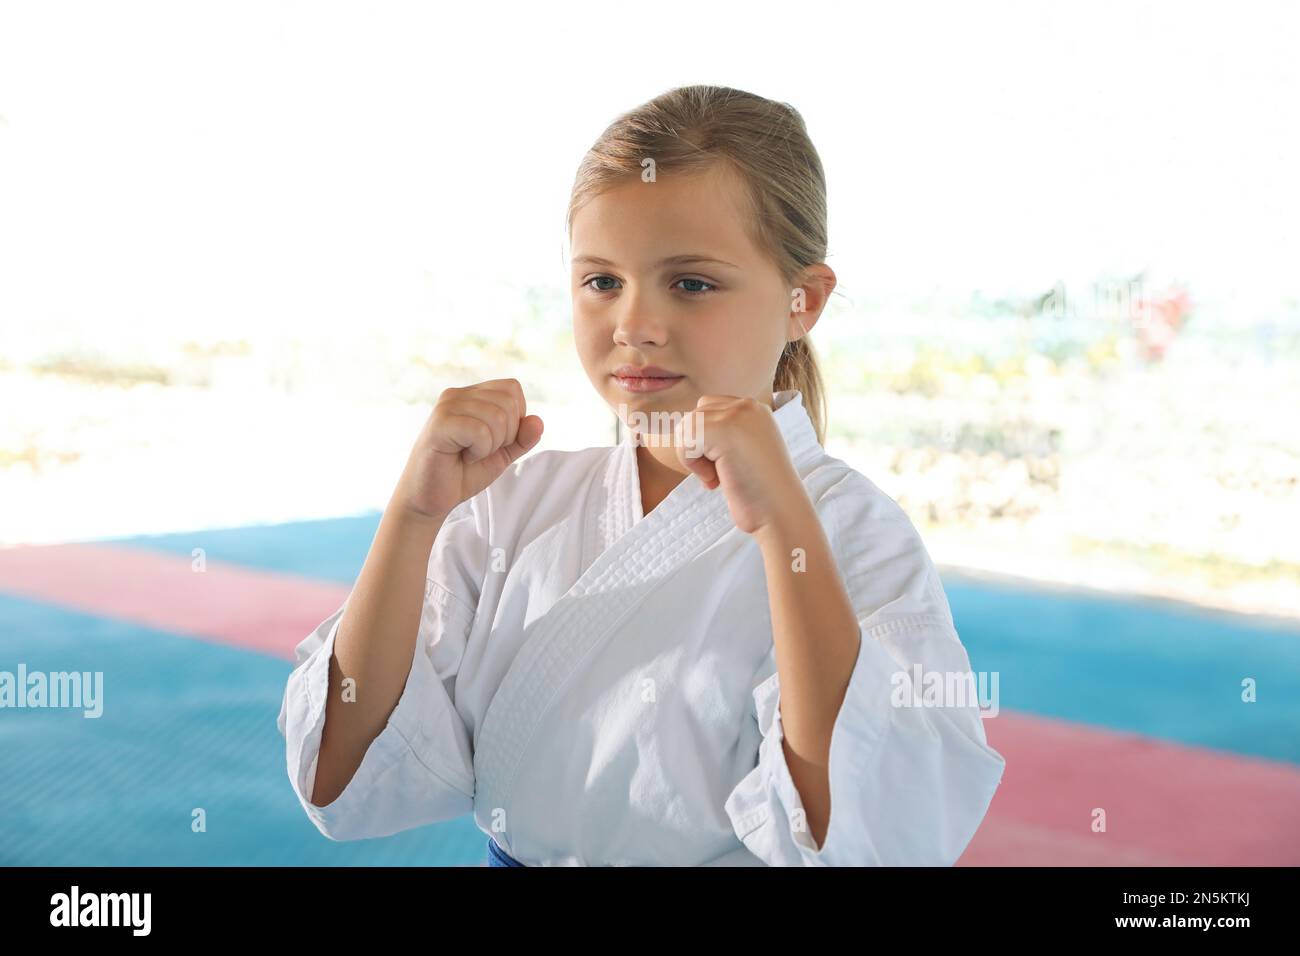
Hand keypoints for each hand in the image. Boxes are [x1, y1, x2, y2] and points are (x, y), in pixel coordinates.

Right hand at [395, 378, 543, 520]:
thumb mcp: (502, 454)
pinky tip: (461, 456)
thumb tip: (538, 421)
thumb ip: (522, 438)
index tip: (494, 440)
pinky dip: (479, 451)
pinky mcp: (439, 424)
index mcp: (472, 395)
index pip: (512, 388)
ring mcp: (446, 406)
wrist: (431, 497)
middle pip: (508, 402)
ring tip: (470, 453)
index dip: (515, 419)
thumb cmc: (463, 472)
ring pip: (497, 417)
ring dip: (491, 445)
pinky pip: (480, 431)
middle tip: (480, 450)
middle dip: (505, 434)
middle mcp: (458, 394)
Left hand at [672, 395, 805, 535]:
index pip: (706, 408)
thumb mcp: (741, 451)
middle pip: (693, 416)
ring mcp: (737, 414)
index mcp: (753, 409)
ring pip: (686, 427)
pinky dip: (693, 465)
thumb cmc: (759, 491)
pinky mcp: (725, 429)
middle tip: (724, 473)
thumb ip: (721, 434)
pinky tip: (717, 480)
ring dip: (695, 459)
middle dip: (698, 449)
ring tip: (721, 476)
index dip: (705, 441)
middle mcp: (747, 406)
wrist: (780, 512)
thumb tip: (682, 427)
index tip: (728, 465)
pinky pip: (685, 440)